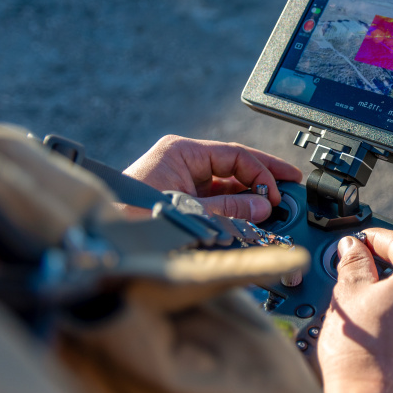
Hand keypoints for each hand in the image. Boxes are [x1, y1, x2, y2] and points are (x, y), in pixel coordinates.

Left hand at [122, 135, 301, 221]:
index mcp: (182, 151)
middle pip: (233, 166)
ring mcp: (180, 180)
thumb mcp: (190, 210)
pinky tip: (251, 216)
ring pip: (226, 183)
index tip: (279, 190)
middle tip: (289, 187)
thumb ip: (230, 206)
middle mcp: (182, 161)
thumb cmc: (132, 217)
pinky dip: (234, 207)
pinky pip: (214, 198)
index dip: (262, 171)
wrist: (102, 240)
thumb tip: (263, 205)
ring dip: (249, 195)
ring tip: (273, 207)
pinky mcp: (179, 198)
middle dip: (261, 179)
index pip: (235, 154)